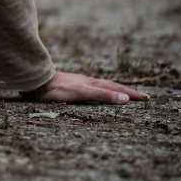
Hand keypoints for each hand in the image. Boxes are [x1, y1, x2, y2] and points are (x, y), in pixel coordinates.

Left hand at [20, 71, 149, 103]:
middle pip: (110, 86)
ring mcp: (78, 82)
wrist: (34, 81)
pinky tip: (94, 92)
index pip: (116, 89)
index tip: (146, 98)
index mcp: (92, 84)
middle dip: (126, 91)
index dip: (131, 94)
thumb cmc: (56, 89)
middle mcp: (87, 81)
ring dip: (114, 90)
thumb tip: (125, 99)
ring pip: (100, 86)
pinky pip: (90, 87)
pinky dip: (100, 90)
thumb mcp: (81, 93)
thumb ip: (102, 95)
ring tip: (123, 93)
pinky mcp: (69, 85)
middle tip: (141, 96)